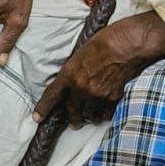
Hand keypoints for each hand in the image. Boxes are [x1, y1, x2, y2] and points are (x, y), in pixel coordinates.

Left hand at [32, 12, 164, 126]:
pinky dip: (103, 114)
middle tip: (73, 122)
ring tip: (90, 115)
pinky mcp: (114, 99)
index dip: (43, 108)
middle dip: (72, 118)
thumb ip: (73, 71)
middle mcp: (82, 87)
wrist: (127, 46)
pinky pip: (105, 114)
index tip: (37, 118)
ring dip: (89, 116)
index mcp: (70, 74)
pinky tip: (103, 111)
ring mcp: (99, 95)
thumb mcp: (79, 55)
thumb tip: (71, 83)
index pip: (52, 95)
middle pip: (72, 110)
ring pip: (89, 115)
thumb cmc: (102, 43)